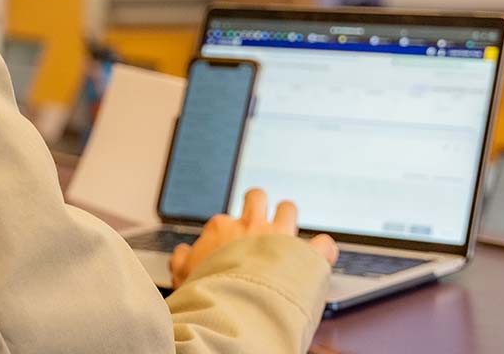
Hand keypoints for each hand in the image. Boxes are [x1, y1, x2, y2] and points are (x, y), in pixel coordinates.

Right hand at [168, 188, 338, 288]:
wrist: (233, 306)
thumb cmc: (207, 292)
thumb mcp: (181, 277)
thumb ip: (181, 262)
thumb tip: (181, 254)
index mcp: (221, 230)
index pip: (224, 220)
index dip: (227, 234)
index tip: (228, 247)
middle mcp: (250, 226)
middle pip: (256, 198)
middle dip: (258, 206)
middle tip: (259, 222)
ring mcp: (279, 236)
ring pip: (288, 208)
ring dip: (288, 219)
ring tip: (287, 233)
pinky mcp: (303, 254)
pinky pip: (322, 244)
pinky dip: (323, 250)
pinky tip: (321, 255)